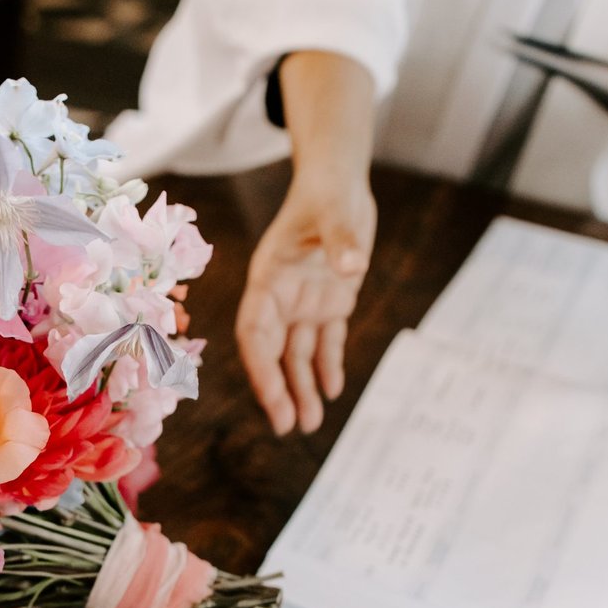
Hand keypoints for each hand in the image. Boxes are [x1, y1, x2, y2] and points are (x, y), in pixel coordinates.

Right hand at [236, 171, 375, 433]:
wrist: (338, 180)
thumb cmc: (329, 192)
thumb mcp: (336, 213)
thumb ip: (342, 242)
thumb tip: (352, 269)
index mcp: (269, 279)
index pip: (256, 332)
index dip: (260, 366)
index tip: (272, 396)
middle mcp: (281, 297)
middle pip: (272, 352)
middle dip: (278, 389)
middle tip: (288, 427)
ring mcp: (304, 302)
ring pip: (297, 354)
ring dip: (302, 387)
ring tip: (309, 424)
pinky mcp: (329, 302)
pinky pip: (326, 341)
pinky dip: (328, 365)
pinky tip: (333, 391)